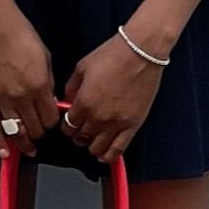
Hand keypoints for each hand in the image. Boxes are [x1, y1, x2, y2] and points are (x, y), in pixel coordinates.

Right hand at [0, 0, 55, 155]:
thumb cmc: (20, 34)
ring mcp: (1, 98)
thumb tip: (50, 102)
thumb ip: (48, 83)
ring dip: (23, 142)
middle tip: (40, 130)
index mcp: (39, 85)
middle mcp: (21, 96)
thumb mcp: (45, 57)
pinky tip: (5, 153)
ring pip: (15, 132)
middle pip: (35, 128)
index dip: (53, 122)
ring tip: (28, 148)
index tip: (51, 119)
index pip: (50, 118)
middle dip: (40, 131)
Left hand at [61, 31, 162, 164]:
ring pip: (97, 148)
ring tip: (93, 138)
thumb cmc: (114, 55)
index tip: (70, 121)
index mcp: (84, 102)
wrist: (141, 52)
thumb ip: (71, 88)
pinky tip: (105, 154)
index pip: (68, 126)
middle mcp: (99, 117)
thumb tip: (67, 101)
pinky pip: (118, 150)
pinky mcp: (133, 125)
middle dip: (78, 134)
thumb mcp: (82, 67)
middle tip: (81, 128)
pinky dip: (109, 156)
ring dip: (92, 145)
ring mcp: (117, 123)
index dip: (67, 125)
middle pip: (81, 138)